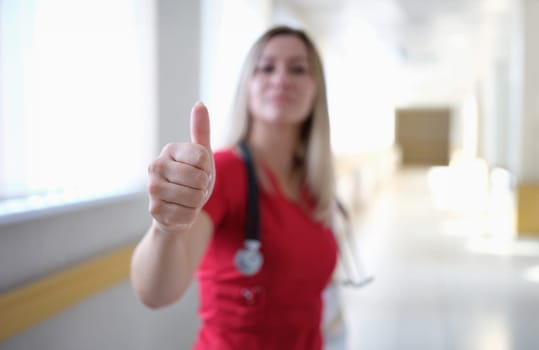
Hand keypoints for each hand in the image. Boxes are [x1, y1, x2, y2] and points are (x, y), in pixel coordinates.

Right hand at [147, 102, 213, 233]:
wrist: (177, 211)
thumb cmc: (191, 180)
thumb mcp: (201, 156)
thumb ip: (201, 131)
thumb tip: (200, 104)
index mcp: (169, 150)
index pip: (203, 156)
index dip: (208, 168)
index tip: (200, 170)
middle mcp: (155, 166)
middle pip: (199, 178)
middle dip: (203, 187)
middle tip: (194, 188)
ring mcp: (152, 189)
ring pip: (195, 197)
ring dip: (197, 202)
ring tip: (187, 199)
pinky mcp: (155, 210)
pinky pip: (188, 214)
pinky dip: (190, 215)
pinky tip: (180, 212)